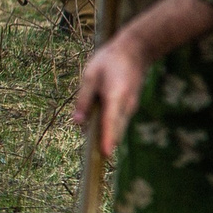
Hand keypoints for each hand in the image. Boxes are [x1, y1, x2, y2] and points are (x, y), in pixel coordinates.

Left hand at [73, 31, 147, 158]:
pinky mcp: (130, 107)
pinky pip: (120, 122)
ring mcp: (131, 107)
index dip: (107, 138)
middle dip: (106, 144)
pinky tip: (100, 135)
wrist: (134, 51)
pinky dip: (111, 130)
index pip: (111, 121)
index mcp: (116, 95)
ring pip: (119, 128)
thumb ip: (84, 99)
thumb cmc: (109, 61)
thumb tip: (77, 122)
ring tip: (96, 153)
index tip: (106, 154)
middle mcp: (126, 104)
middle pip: (116, 130)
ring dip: (108, 138)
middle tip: (95, 161)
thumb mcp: (90, 75)